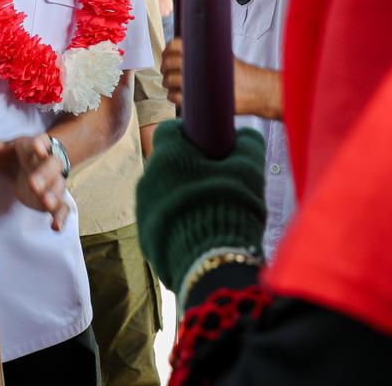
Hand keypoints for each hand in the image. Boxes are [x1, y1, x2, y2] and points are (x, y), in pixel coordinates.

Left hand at [0, 134, 70, 230]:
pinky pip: (62, 208)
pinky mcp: (54, 200)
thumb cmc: (10, 156)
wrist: (26, 166)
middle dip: (45, 174)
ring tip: (46, 202)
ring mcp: (52, 181)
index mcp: (32, 147)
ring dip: (54, 194)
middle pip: (53, 165)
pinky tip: (55, 227)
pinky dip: (61, 217)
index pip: (39, 141)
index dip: (38, 144)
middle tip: (33, 184)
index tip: (36, 148)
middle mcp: (46, 163)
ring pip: (59, 185)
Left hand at [136, 121, 265, 290]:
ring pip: (162, 191)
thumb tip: (246, 135)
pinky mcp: (145, 235)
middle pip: (167, 162)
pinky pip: (161, 218)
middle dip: (188, 167)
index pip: (169, 130)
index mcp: (168, 155)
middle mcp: (148, 178)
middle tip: (216, 180)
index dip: (189, 134)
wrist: (210, 261)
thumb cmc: (230, 206)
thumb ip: (248, 144)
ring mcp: (142, 208)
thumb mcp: (248, 169)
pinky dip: (177, 220)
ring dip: (182, 195)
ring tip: (210, 210)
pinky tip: (199, 231)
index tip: (209, 145)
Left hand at [162, 39, 281, 119]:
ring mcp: (197, 82)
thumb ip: (205, 53)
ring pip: (169, 80)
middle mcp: (199, 63)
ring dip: (167, 83)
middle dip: (165, 68)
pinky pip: (175, 97)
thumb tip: (184, 53)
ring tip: (172, 85)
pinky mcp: (198, 98)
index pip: (176, 44)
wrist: (256, 90)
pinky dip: (173, 96)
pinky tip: (177, 96)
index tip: (167, 56)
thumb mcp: (223, 56)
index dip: (167, 51)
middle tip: (167, 72)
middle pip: (169, 62)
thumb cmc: (240, 75)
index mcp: (204, 51)